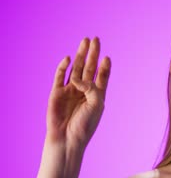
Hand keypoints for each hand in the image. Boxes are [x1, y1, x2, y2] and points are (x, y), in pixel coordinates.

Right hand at [45, 37, 110, 154]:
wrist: (67, 138)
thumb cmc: (85, 124)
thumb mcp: (96, 104)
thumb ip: (92, 88)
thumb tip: (78, 78)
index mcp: (97, 95)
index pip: (102, 76)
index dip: (104, 66)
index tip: (107, 56)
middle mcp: (84, 90)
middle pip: (89, 68)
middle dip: (92, 54)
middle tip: (95, 39)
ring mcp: (70, 90)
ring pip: (76, 69)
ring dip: (80, 55)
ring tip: (84, 41)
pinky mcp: (57, 93)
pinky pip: (60, 76)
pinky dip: (63, 67)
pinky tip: (68, 58)